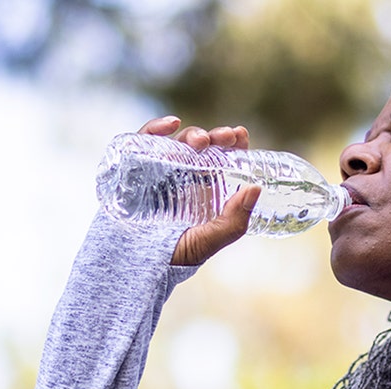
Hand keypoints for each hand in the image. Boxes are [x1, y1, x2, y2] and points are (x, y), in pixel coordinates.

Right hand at [136, 116, 261, 265]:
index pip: (221, 160)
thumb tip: (255, 188)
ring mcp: (159, 170)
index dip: (232, 146)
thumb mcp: (209, 240)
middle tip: (227, 137)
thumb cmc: (172, 255)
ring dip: (193, 134)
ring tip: (202, 141)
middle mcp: (183, 176)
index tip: (240, 136)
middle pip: (202, 147)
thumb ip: (233, 221)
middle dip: (216, 137)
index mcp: (204, 190)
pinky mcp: (134, 167)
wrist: (135, 262)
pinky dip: (156, 128)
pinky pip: (144, 141)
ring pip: (178, 142)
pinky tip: (172, 124)